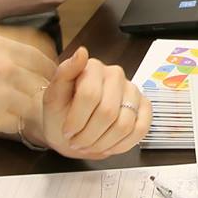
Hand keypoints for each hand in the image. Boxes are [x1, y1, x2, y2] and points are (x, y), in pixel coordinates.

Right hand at [0, 5, 56, 144]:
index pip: (37, 47)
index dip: (45, 59)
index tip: (45, 67)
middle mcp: (4, 64)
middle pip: (41, 73)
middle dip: (42, 82)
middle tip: (39, 90)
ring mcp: (5, 91)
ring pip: (32, 98)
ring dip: (27, 104)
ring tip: (20, 109)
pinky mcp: (1, 116)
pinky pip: (17, 120)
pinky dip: (12, 122)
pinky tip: (1, 121)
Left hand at [27, 47, 151, 159]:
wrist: (71, 128)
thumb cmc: (61, 112)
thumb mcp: (53, 97)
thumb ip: (64, 73)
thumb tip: (82, 52)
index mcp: (93, 67)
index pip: (90, 95)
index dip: (77, 120)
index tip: (67, 132)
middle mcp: (116, 74)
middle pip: (108, 112)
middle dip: (89, 135)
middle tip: (77, 143)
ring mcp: (133, 90)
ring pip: (124, 125)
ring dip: (104, 143)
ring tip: (90, 145)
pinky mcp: (144, 106)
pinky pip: (141, 129)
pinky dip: (122, 144)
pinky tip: (108, 145)